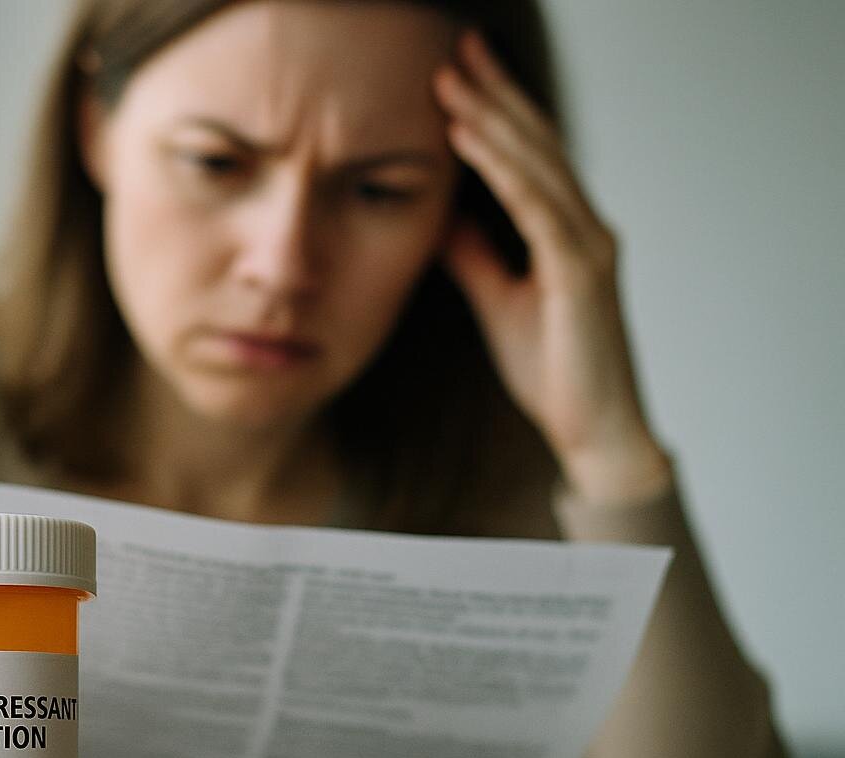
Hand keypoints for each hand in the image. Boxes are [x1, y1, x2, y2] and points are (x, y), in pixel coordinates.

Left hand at [434, 30, 672, 505]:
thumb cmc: (553, 370)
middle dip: (496, 93)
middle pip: (536, 144)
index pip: (530, 156)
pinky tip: (467, 137)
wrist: (592, 431)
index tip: (457, 73)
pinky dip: (500, 169)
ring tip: (449, 82)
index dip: (496, 111)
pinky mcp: (581, 273)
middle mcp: (586, 227)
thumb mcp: (497, 300)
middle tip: (458, 49)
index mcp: (568, 232)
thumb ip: (475, 255)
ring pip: (536, 164)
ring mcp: (589, 246)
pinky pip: (536, 208)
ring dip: (491, 118)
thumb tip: (441, 214)